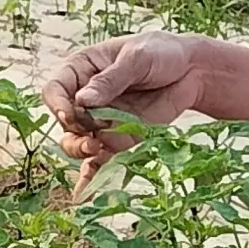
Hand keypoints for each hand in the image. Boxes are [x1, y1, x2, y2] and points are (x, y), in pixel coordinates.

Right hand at [43, 31, 222, 169]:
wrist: (193, 71)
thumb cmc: (161, 53)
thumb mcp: (136, 58)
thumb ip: (111, 80)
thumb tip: (83, 100)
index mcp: (82, 70)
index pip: (55, 90)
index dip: (58, 104)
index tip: (71, 114)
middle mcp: (86, 99)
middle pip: (64, 122)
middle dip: (73, 132)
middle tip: (91, 136)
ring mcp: (101, 121)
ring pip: (77, 143)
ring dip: (81, 151)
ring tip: (96, 149)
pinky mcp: (119, 140)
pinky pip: (100, 161)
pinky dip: (92, 178)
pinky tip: (83, 195)